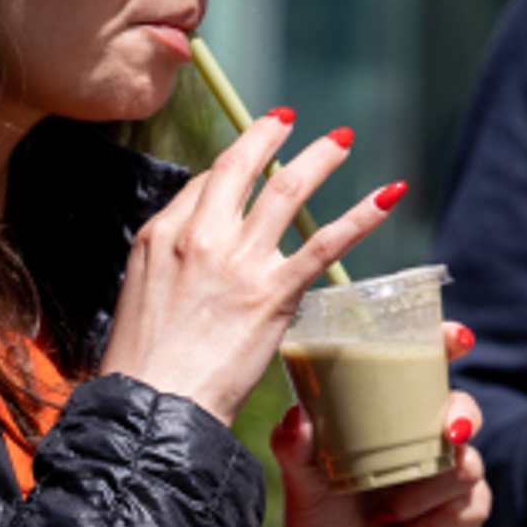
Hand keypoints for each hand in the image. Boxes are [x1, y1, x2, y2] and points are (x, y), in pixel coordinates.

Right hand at [99, 113, 400, 425]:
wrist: (151, 406)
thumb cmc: (141, 367)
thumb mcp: (138, 297)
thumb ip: (168, 267)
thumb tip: (194, 263)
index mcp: (159, 235)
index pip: (203, 184)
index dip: (231, 170)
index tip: (248, 166)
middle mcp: (198, 236)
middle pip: (240, 167)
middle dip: (267, 136)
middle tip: (288, 120)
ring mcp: (238, 261)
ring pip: (286, 190)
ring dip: (319, 159)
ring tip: (341, 140)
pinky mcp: (273, 292)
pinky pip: (326, 243)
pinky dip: (361, 215)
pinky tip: (388, 197)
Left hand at [275, 322, 489, 526]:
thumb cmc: (317, 513)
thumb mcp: (299, 477)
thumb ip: (294, 446)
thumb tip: (296, 416)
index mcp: (388, 415)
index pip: (426, 369)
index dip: (446, 346)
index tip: (457, 338)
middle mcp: (424, 438)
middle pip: (465, 409)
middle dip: (462, 417)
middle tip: (448, 432)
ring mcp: (449, 477)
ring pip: (467, 466)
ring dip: (424, 492)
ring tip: (381, 513)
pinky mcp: (463, 517)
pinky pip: (470, 508)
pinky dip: (433, 523)